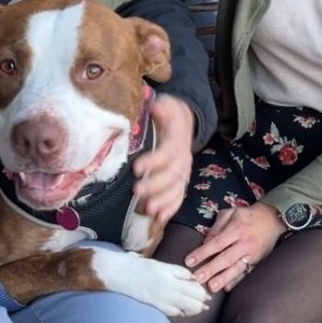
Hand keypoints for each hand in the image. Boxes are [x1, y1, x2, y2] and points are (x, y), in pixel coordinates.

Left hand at [132, 93, 194, 223]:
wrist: (185, 120)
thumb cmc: (169, 113)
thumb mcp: (166, 104)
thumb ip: (161, 107)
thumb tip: (156, 107)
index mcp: (177, 140)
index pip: (166, 152)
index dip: (153, 161)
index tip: (136, 168)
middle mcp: (183, 159)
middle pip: (171, 175)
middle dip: (154, 185)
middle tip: (136, 191)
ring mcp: (183, 172)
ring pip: (176, 189)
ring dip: (162, 201)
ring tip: (148, 210)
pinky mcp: (181, 181)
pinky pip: (179, 197)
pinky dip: (171, 209)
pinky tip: (159, 218)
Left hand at [185, 203, 283, 292]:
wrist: (273, 220)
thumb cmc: (247, 216)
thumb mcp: (231, 213)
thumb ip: (216, 227)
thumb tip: (205, 242)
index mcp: (236, 229)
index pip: (216, 243)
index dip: (202, 253)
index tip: (189, 261)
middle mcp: (244, 243)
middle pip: (225, 258)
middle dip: (210, 269)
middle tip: (197, 278)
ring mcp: (252, 254)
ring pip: (236, 269)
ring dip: (223, 279)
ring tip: (211, 287)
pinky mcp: (258, 262)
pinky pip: (246, 273)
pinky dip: (237, 281)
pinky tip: (227, 288)